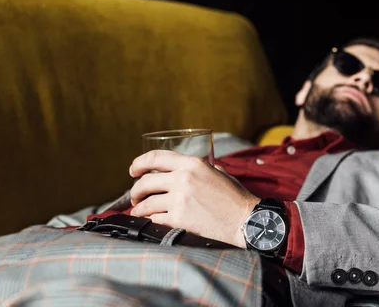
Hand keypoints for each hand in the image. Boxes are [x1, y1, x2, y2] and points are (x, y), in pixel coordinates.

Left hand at [128, 150, 259, 247]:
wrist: (245, 220)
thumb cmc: (235, 198)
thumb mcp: (219, 173)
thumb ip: (202, 168)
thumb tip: (189, 169)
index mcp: (192, 164)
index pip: (155, 157)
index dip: (139, 163)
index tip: (133, 171)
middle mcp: (183, 178)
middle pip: (145, 181)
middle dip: (136, 190)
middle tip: (135, 196)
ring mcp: (180, 198)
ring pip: (147, 202)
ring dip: (139, 207)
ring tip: (140, 210)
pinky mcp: (179, 218)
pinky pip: (155, 218)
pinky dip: (151, 219)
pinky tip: (152, 220)